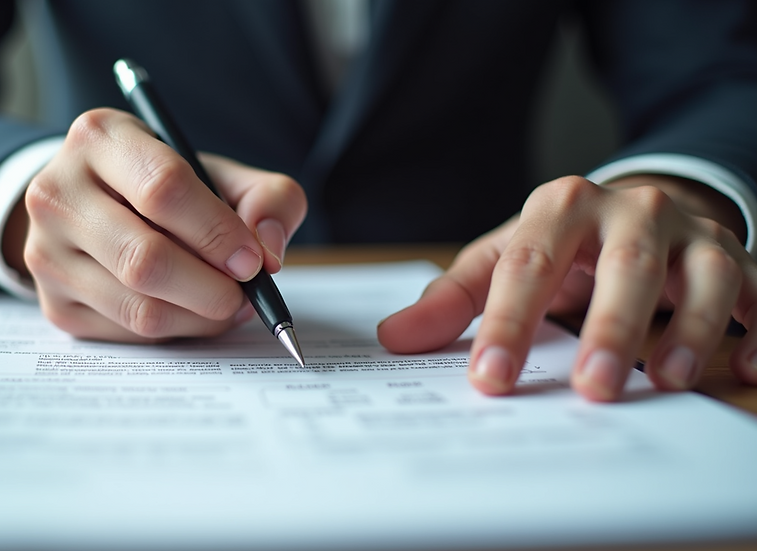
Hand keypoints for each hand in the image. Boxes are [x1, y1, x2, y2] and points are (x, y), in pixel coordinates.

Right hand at [3, 108, 305, 341]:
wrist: (95, 207)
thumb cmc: (168, 188)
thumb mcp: (219, 173)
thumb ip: (267, 198)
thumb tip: (269, 251)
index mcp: (101, 137)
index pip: (163, 188)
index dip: (217, 232)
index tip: (253, 260)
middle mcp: (58, 192)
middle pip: (145, 258)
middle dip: (211, 288)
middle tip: (245, 295)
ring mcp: (46, 252)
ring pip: (137, 307)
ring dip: (198, 317)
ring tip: (227, 304)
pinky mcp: (53, 303)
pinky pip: (127, 334)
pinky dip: (174, 332)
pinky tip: (192, 312)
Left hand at [377, 175, 756, 400]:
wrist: (632, 209)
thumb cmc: (560, 245)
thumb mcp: (502, 259)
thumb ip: (454, 299)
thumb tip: (394, 339)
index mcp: (561, 207)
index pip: (530, 265)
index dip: (509, 322)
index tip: (490, 378)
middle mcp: (630, 211)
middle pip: (623, 265)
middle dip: (610, 327)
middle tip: (592, 388)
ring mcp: (688, 233)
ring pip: (701, 274)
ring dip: (691, 328)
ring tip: (669, 380)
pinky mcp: (734, 258)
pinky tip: (751, 367)